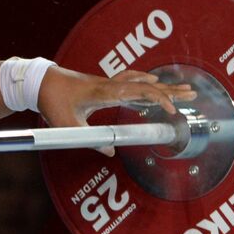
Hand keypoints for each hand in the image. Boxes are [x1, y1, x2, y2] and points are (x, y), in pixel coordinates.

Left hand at [37, 66, 196, 154]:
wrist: (40, 81)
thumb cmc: (53, 102)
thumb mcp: (67, 125)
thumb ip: (89, 139)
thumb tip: (111, 151)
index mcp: (105, 92)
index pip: (139, 92)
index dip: (158, 99)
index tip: (172, 111)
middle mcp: (111, 84)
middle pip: (147, 85)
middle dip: (172, 91)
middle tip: (193, 94)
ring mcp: (109, 83)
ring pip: (142, 82)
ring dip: (163, 86)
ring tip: (182, 89)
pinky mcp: (105, 85)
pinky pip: (132, 81)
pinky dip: (147, 84)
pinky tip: (154, 85)